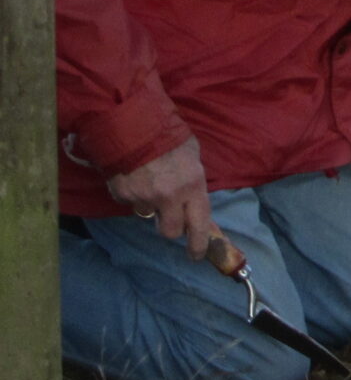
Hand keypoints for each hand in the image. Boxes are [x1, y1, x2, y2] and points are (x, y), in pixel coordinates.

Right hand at [105, 136, 216, 259]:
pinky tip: (134, 175)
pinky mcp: (123, 195)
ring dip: (149, 206)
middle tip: (167, 217)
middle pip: (170, 231)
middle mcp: (169, 196)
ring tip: (149, 181)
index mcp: (193, 185)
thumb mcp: (192, 156)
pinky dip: (132, 194)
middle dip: (169, 227)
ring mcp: (144, 197)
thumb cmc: (168, 137)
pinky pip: (130, 203)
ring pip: (147, 215)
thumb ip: (193, 182)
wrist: (133, 124)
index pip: (199, 224)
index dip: (198, 243)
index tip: (196, 255)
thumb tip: (193, 201)